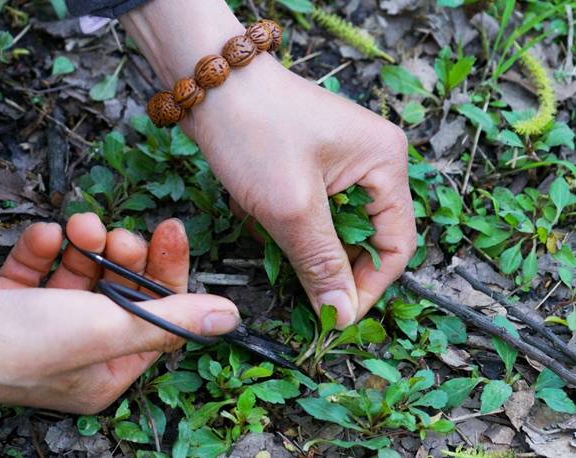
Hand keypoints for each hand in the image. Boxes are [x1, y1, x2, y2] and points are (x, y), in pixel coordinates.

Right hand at [0, 214, 239, 412]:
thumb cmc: (17, 343)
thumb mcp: (106, 328)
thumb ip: (171, 318)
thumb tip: (231, 318)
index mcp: (105, 372)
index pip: (156, 317)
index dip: (167, 272)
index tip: (170, 229)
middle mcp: (76, 354)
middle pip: (120, 292)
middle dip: (121, 254)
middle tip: (118, 230)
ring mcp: (40, 328)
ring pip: (81, 274)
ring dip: (84, 244)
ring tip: (80, 226)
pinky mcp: (9, 302)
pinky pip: (41, 266)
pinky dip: (44, 248)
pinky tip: (42, 237)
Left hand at [186, 56, 415, 327]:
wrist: (206, 80)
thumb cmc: (253, 130)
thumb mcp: (291, 206)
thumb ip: (320, 264)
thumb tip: (341, 314)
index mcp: (385, 163)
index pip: (395, 245)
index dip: (366, 287)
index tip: (334, 317)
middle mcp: (371, 160)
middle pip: (361, 239)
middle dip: (320, 257)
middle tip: (286, 269)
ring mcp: (338, 161)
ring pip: (327, 228)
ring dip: (292, 237)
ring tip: (258, 218)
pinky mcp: (306, 163)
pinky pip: (303, 210)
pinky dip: (276, 218)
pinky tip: (248, 201)